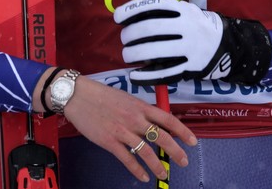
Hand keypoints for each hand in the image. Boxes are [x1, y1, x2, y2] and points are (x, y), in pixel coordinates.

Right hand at [36, 70, 196, 182]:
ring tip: (164, 174)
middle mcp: (135, 119)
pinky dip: (136, 170)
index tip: (192, 141)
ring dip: (157, 165)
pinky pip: (127, 159)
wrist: (79, 96)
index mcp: (141, 106)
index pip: (167, 119)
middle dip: (175, 151)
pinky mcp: (109, 141)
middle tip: (183, 161)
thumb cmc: (102, 96)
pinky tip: (142, 176)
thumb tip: (153, 122)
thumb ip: (140, 111)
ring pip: (146, 151)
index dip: (182, 131)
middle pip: (161, 137)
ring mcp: (122, 131)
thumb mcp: (126, 98)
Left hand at [113, 0, 271, 85]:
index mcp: (184, 10)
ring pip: (156, 51)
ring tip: (127, 55)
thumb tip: (130, 15)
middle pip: (152, 28)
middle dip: (131, 33)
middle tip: (124, 38)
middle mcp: (188, 27)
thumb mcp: (185, 12)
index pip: (155, 4)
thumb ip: (163, 12)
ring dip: (135, 53)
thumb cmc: (195, 26)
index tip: (117, 16)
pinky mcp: (190, 68)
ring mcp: (190, 48)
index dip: (133, 9)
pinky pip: (164, 73)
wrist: (225, 46)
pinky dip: (146, 77)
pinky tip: (134, 76)